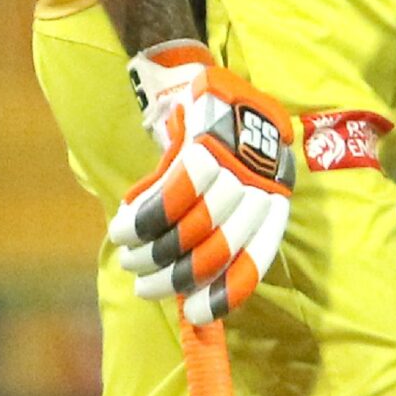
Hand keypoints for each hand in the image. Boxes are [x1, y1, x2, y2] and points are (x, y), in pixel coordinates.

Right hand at [109, 41, 294, 324]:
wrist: (211, 81)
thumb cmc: (221, 145)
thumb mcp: (235, 184)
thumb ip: (219, 228)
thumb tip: (188, 283)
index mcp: (273, 203)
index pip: (254, 258)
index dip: (226, 292)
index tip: (198, 315)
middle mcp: (259, 185)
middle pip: (216, 247)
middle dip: (175, 275)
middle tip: (145, 286)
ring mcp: (233, 164)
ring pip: (190, 225)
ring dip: (152, 250)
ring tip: (129, 257)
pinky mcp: (202, 145)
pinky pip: (169, 196)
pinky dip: (142, 218)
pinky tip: (122, 229)